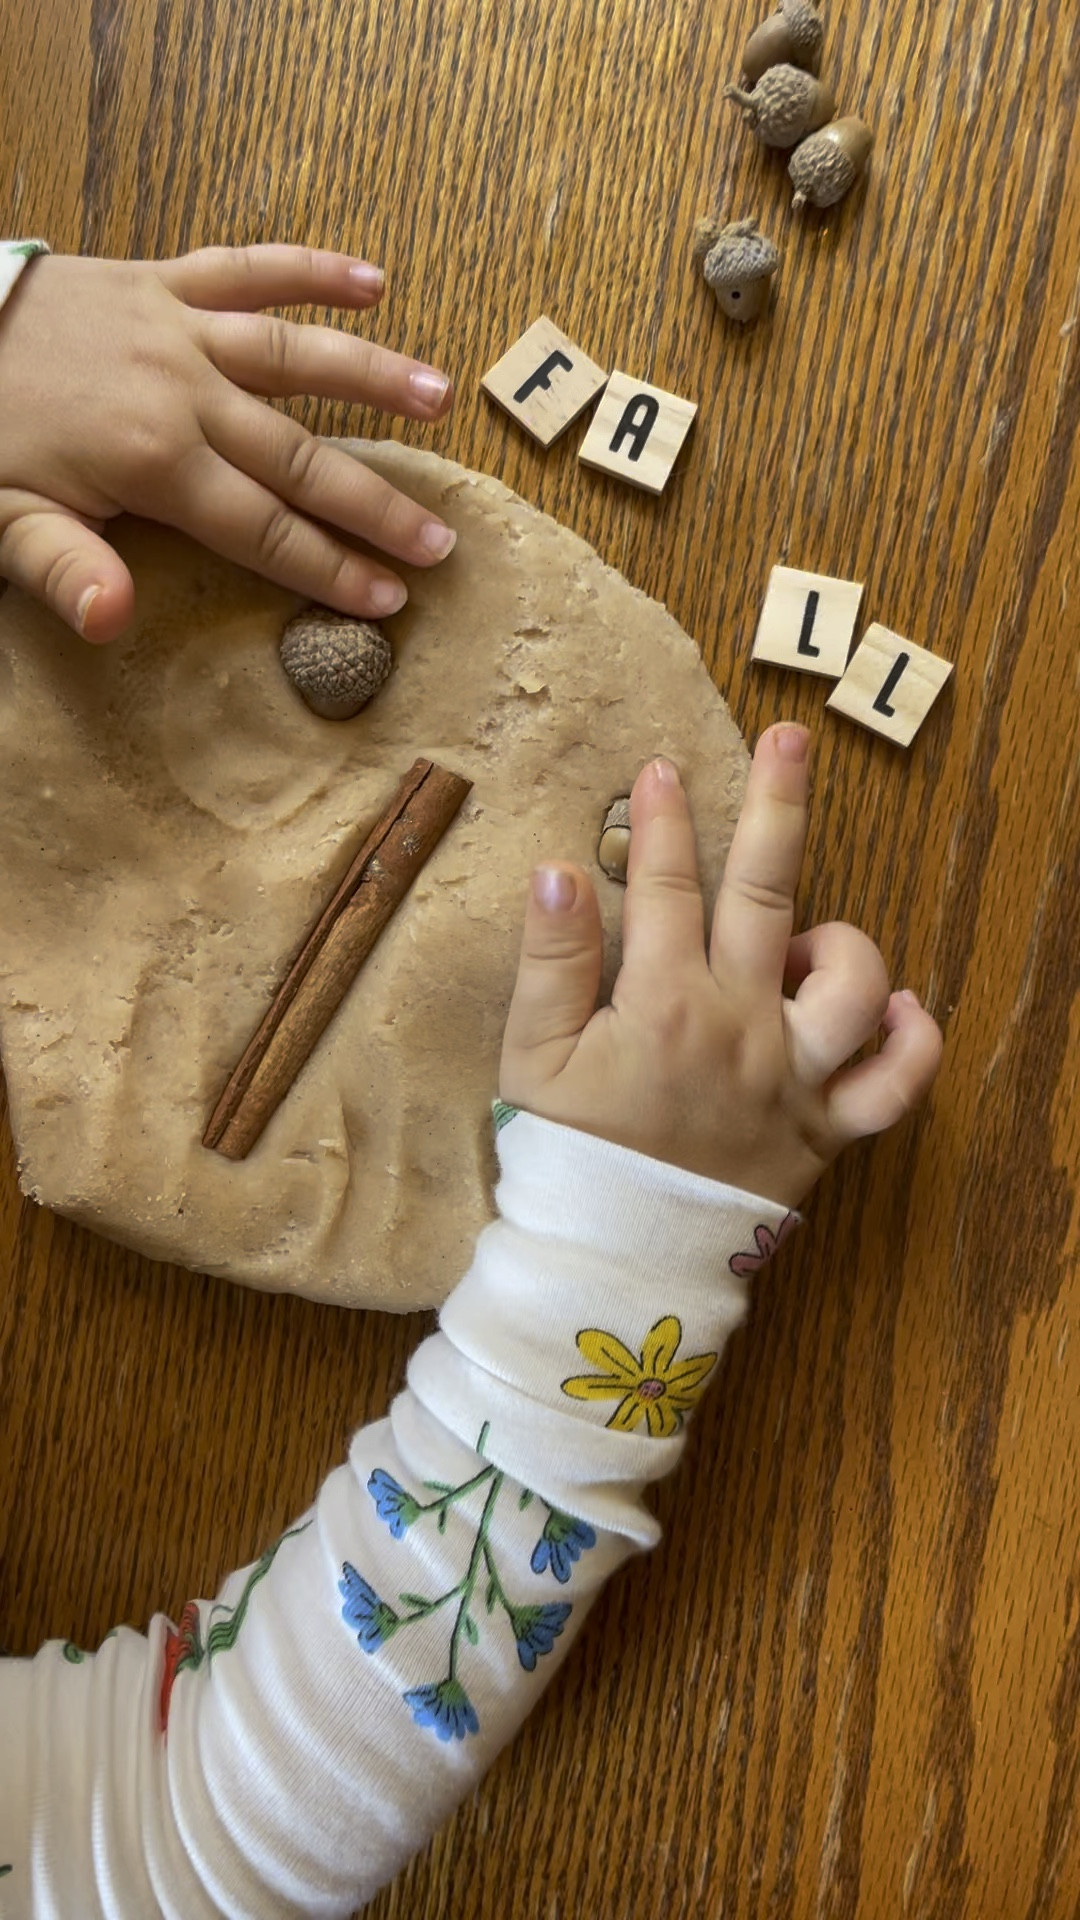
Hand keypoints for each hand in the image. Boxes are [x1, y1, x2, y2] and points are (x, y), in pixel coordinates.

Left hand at [0, 245, 456, 641]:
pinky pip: (248, 268)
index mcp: (150, 461)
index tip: (387, 598)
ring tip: (441, 397)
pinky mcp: (162, 281)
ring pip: (295, 355)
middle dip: (375, 504)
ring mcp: (177, 329)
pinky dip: (310, 269)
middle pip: (299, 458)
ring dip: (372, 375)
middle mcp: (182, 392)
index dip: (329, 568)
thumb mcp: (2, 522)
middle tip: (439, 541)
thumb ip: (64, 571)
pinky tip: (372, 280)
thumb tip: (113, 622)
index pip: (261, 528)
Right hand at [500, 724, 942, 1206]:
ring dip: (842, 943)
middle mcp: (740, 1030)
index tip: (661, 770)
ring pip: (853, 987)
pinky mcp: (824, 1132)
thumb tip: (558, 871)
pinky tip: (903, 1010)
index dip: (661, 822)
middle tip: (789, 739)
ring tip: (809, 940)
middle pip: (767, 896)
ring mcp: (792, 1081)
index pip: (662, 887)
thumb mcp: (530, 1061)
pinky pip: (896, 1087)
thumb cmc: (566, 1162)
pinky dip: (913, 1043)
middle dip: (776, 808)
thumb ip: (549, 963)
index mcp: (663, 1006)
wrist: (612, 1265)